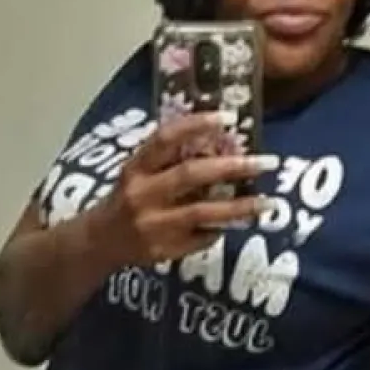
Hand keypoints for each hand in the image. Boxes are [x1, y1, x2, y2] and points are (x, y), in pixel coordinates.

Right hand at [97, 112, 278, 266]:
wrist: (99, 243)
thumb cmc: (129, 197)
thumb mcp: (139, 172)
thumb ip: (171, 159)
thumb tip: (224, 143)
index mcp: (135, 168)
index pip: (164, 138)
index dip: (195, 124)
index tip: (229, 118)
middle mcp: (142, 194)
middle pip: (191, 175)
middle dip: (232, 167)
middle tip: (266, 163)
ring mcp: (152, 225)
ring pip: (203, 213)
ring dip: (239, 207)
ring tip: (269, 202)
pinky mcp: (163, 251)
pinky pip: (201, 238)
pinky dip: (220, 229)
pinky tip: (236, 224)